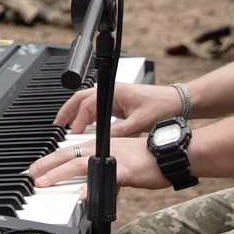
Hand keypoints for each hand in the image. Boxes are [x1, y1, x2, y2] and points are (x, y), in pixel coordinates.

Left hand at [28, 136, 166, 189]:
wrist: (171, 154)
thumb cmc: (149, 159)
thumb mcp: (121, 164)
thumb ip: (103, 171)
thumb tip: (89, 185)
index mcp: (101, 146)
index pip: (69, 152)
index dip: (49, 161)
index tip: (34, 170)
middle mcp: (102, 148)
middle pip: (67, 155)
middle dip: (45, 166)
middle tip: (29, 176)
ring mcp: (113, 158)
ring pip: (79, 164)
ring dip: (59, 174)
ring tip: (44, 183)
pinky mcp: (125, 169)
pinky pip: (105, 178)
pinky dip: (90, 187)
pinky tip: (80, 195)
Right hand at [52, 79, 181, 135]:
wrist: (176, 101)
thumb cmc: (161, 106)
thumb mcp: (139, 122)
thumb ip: (120, 131)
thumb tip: (104, 142)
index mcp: (114, 92)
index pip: (87, 103)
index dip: (77, 119)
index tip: (73, 133)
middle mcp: (111, 92)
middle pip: (81, 99)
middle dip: (67, 111)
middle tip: (57, 125)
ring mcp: (114, 97)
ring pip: (87, 103)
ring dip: (76, 114)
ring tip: (66, 128)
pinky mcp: (118, 104)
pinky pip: (96, 109)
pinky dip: (87, 118)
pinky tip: (84, 128)